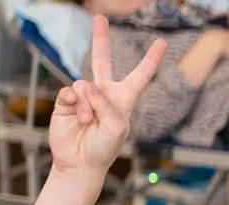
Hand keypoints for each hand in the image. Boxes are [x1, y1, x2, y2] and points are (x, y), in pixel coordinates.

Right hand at [49, 15, 165, 174]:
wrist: (80, 163)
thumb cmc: (103, 149)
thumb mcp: (116, 128)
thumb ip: (106, 105)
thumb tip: (88, 87)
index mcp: (123, 101)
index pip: (139, 76)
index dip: (150, 60)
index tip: (162, 43)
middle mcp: (103, 95)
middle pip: (102, 61)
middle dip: (100, 40)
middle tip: (99, 17)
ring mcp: (83, 96)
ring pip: (84, 84)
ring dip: (86, 105)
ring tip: (87, 122)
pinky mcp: (66, 101)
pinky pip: (69, 91)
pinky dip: (73, 103)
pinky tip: (76, 117)